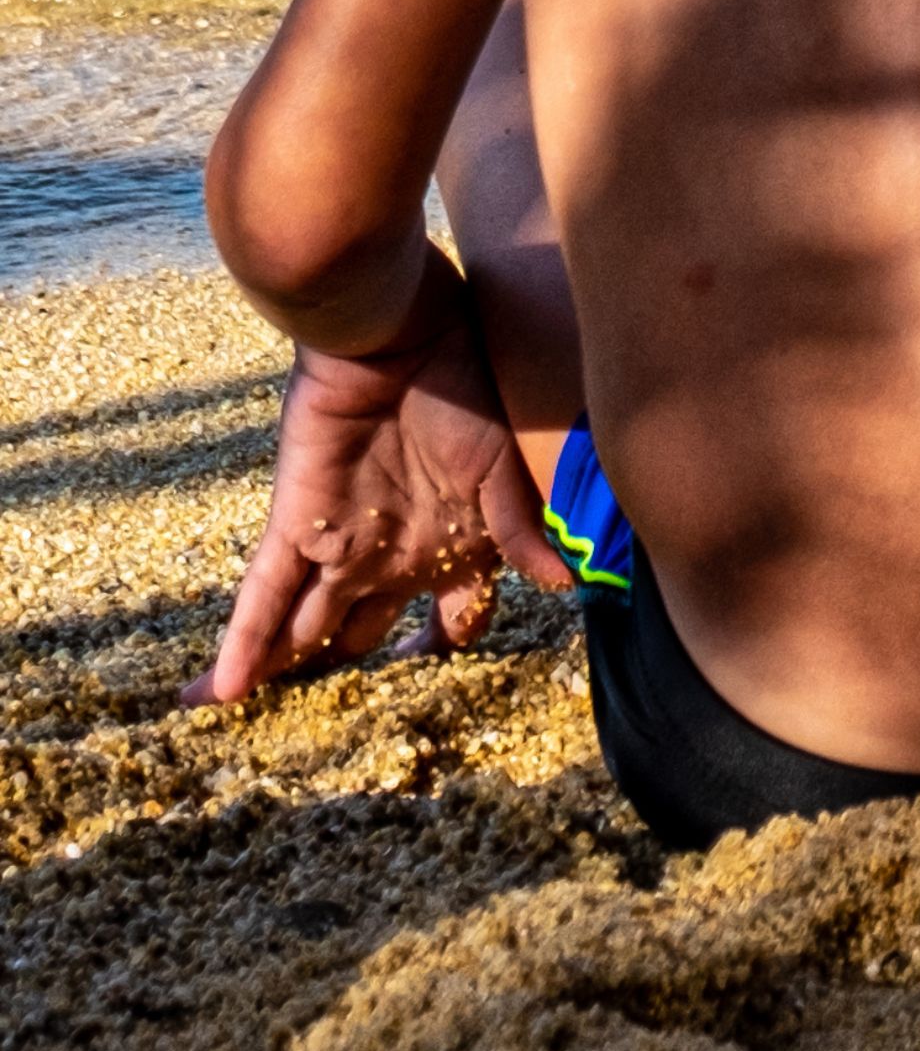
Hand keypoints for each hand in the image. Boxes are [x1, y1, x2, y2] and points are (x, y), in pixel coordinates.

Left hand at [185, 264, 571, 704]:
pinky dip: (242, 647)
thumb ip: (522, 531)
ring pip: (304, 627)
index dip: (446, 644)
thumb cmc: (465, 386)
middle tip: (325, 715)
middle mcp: (391, 553)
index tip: (442, 656)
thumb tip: (566, 584)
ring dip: (281, 671)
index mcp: (449, 544)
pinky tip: (222, 692)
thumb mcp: (504, 466)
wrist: (401, 333)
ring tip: (245, 717)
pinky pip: (261, 599)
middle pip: (364, 631)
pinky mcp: (294, 527)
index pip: (452, 618)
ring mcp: (339, 545)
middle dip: (349, 667)